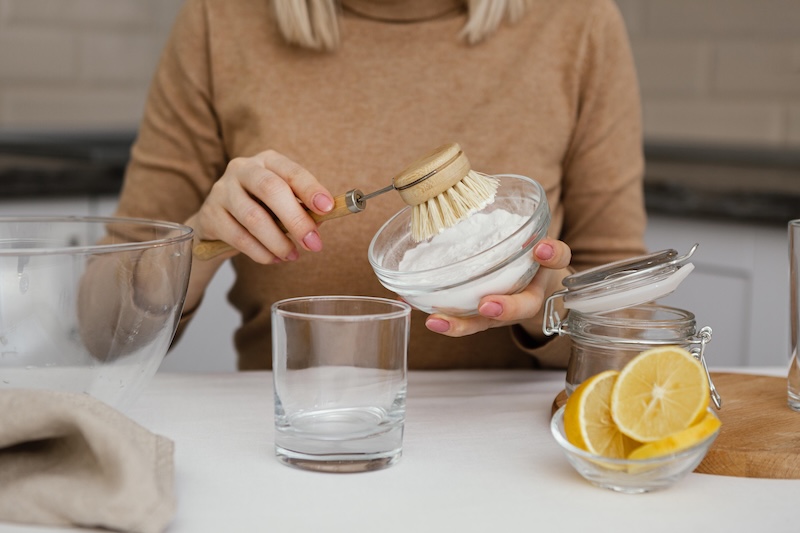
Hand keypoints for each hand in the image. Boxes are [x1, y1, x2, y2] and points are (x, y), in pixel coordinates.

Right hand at [188, 150, 334, 263]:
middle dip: (296, 219)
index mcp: (267, 161)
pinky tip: (273, 258)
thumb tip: (321, 221)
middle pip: (271, 190)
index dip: (310, 189)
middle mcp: (242, 169)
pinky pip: (239, 237)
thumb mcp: (283, 203)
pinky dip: (260, 253)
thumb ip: (303, 209)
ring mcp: (222, 190)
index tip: (328, 208)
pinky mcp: (210, 214)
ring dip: (278, 242)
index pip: (291, 171)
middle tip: (313, 243)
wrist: (219, 222)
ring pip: (254, 218)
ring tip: (292, 256)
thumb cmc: (261, 209)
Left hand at [423, 238, 571, 337]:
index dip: (551, 257)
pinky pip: (458, 318)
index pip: (555, 263)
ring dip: (459, 324)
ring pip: (482, 322)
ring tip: (435, 321)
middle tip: (487, 305)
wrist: (529, 282)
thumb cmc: (529, 261)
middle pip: (520, 308)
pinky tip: (411, 304)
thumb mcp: (543, 249)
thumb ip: (546, 246)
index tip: (540, 249)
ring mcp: (498, 309)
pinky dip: (436, 314)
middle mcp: (523, 297)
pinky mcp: (476, 314)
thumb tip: (539, 244)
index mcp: (545, 273)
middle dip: (504, 308)